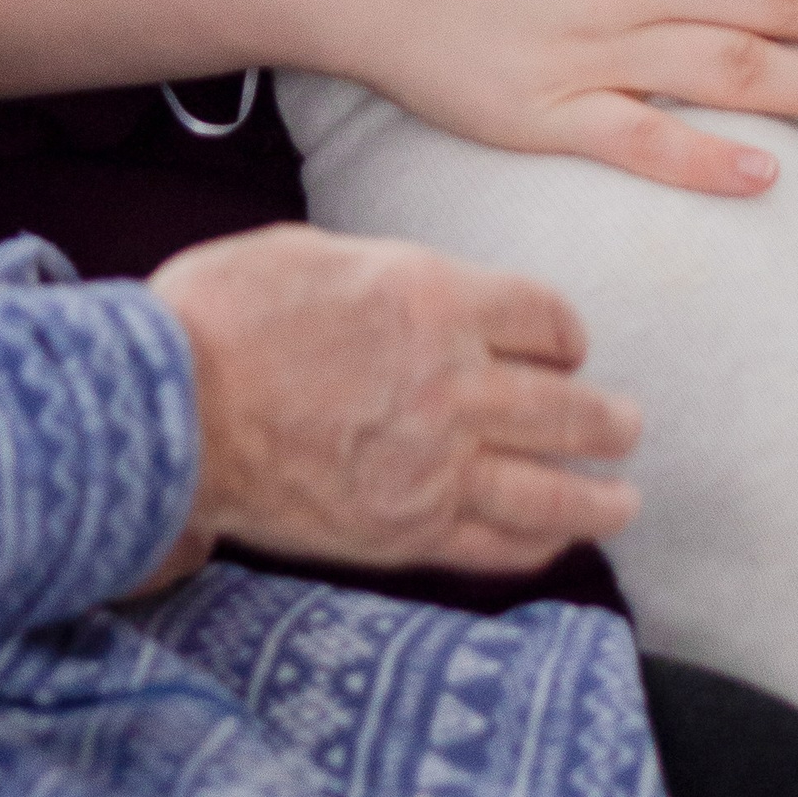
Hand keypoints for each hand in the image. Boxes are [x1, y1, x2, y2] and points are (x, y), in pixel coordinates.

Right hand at [141, 225, 639, 585]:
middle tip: (627, 424)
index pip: (542, 316)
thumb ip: (383, 274)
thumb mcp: (311, 251)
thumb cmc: (223, 314)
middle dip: (607, 417)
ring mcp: (436, 466)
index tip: (569, 343)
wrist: (170, 409)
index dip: (565, 331)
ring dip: (601, 494)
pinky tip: (553, 540)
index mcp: (433, 297)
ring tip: (623, 497)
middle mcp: (454, 382)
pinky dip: (537, 544)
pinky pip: (497, 545)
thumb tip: (409, 288)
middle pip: (567, 405)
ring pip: (553, 489)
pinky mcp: (406, 532)